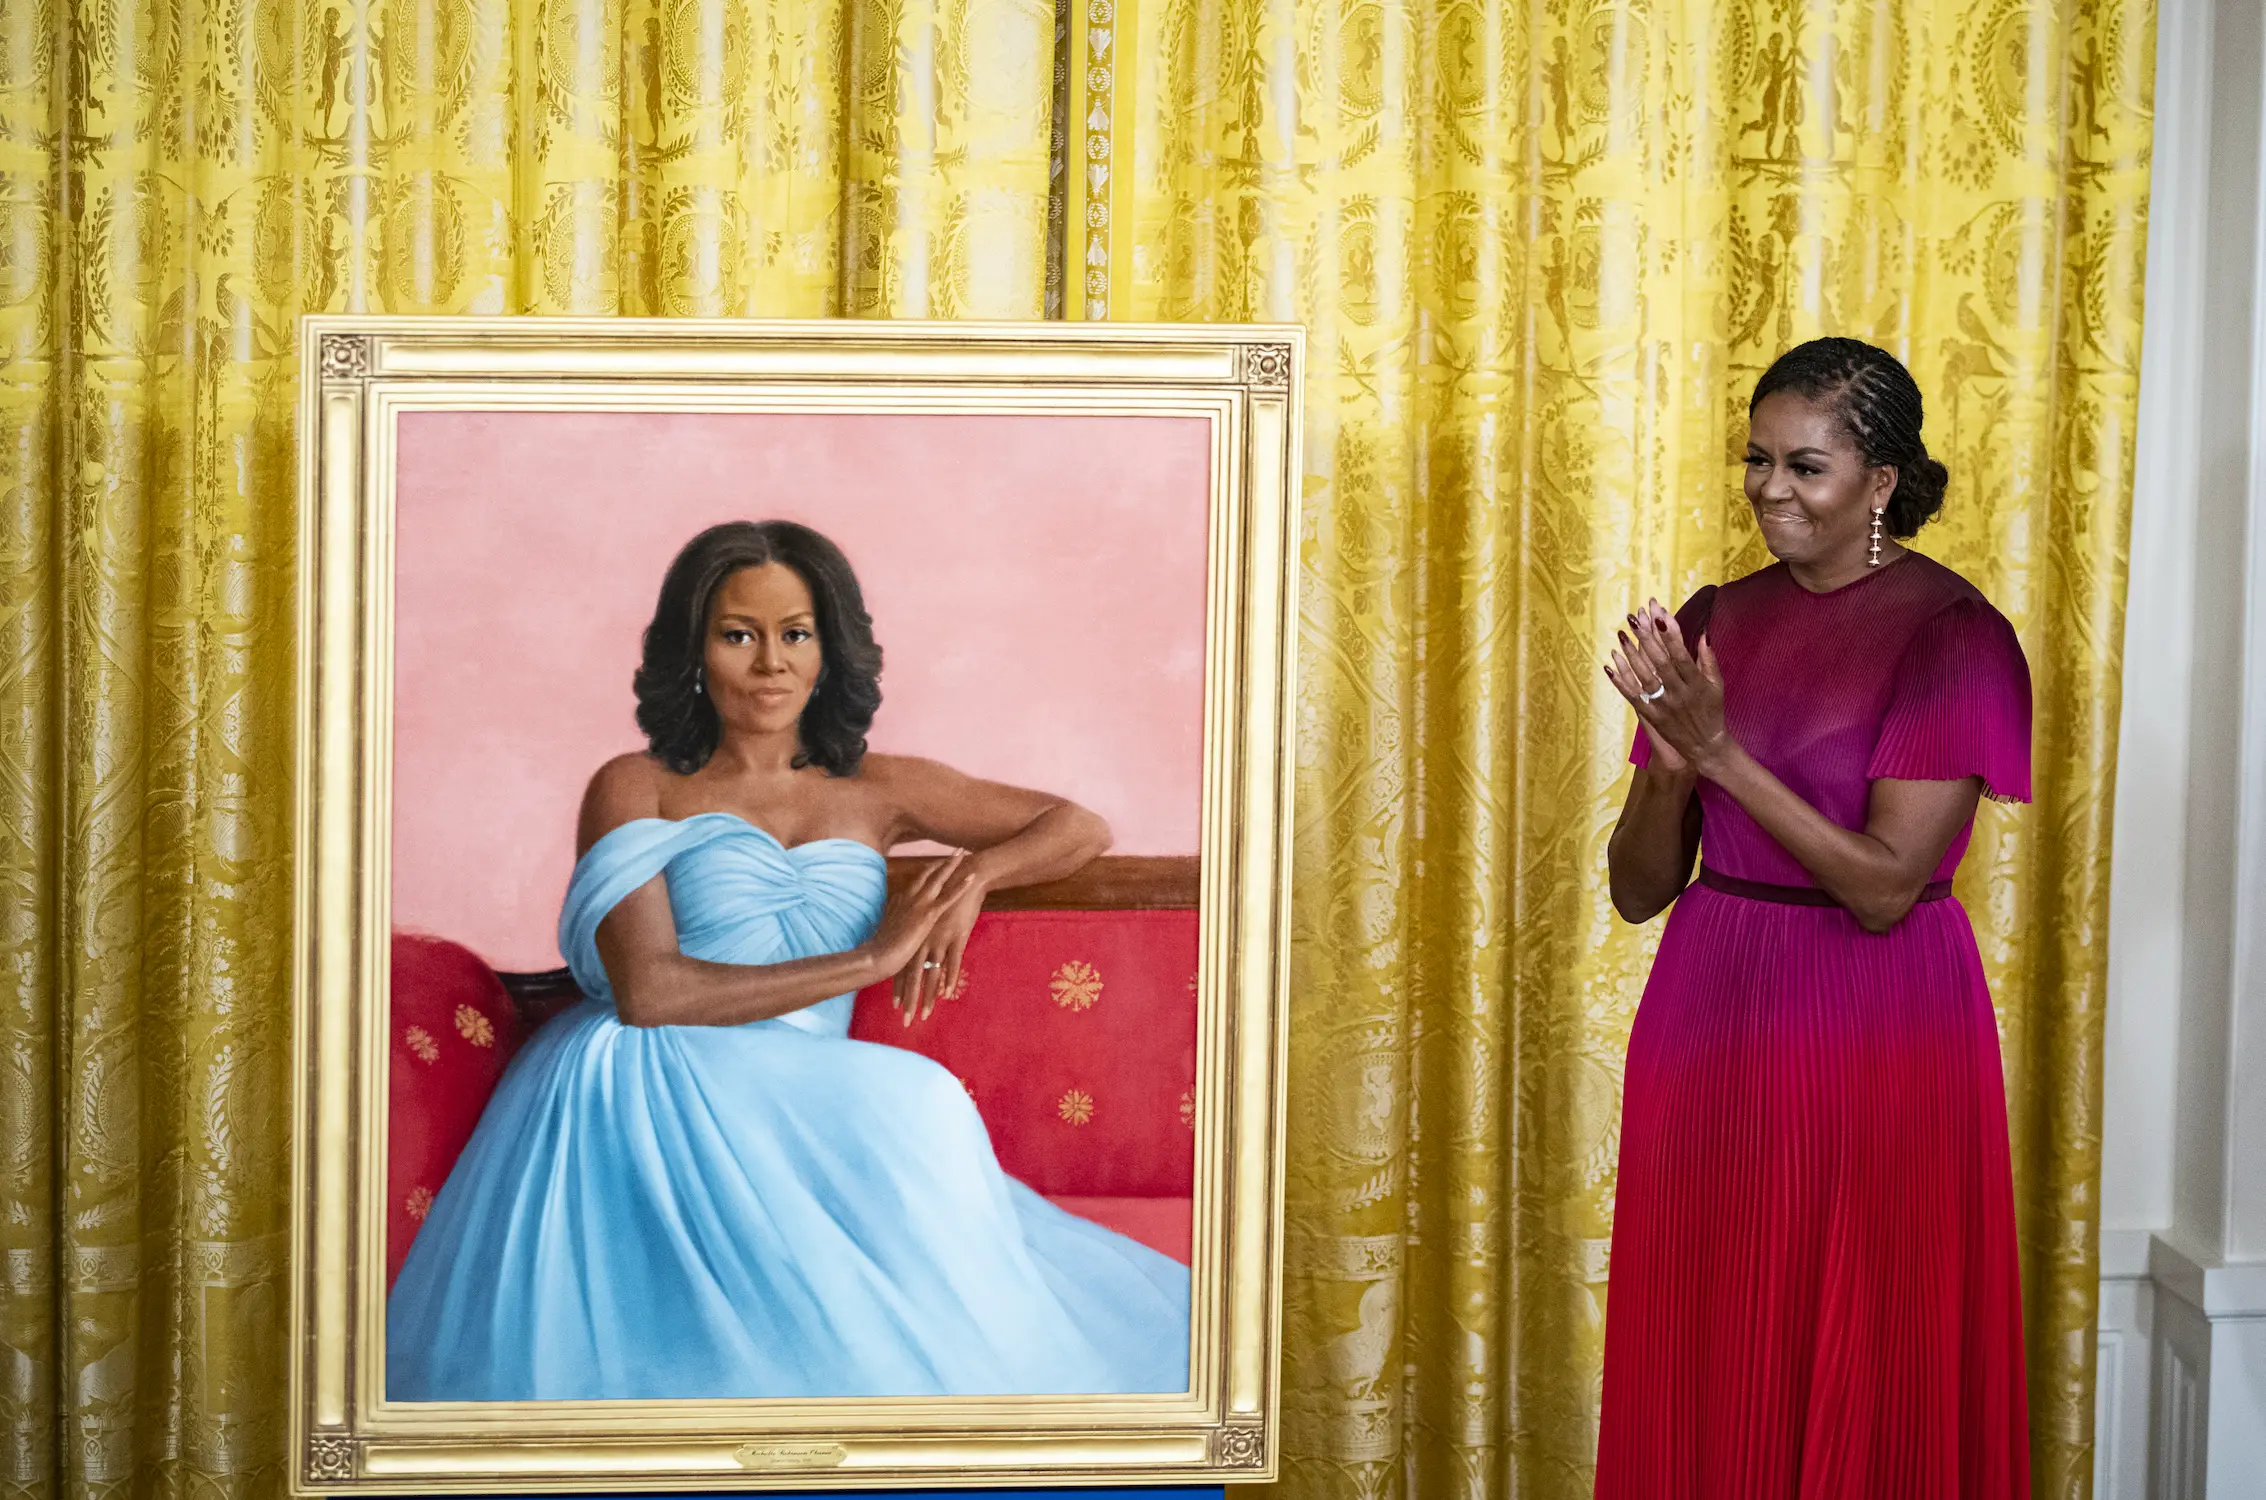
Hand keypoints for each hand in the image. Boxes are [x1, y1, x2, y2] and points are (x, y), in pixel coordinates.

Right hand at [864, 850, 971, 989]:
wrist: (878, 956)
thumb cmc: (881, 948)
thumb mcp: (888, 930)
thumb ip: (895, 921)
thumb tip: (897, 919)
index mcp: (899, 899)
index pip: (917, 881)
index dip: (929, 872)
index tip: (938, 864)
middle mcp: (908, 896)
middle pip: (927, 873)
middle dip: (942, 861)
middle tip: (955, 851)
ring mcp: (918, 904)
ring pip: (938, 879)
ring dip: (951, 864)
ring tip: (962, 852)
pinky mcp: (928, 915)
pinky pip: (948, 897)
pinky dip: (961, 886)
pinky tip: (971, 878)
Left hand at [895, 864, 986, 1024]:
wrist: (966, 876)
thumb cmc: (948, 894)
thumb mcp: (930, 912)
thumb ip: (923, 929)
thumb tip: (919, 946)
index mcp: (917, 934)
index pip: (904, 965)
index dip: (898, 986)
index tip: (894, 1005)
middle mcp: (924, 939)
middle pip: (913, 974)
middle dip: (909, 998)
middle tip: (905, 1018)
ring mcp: (939, 939)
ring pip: (931, 973)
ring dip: (928, 996)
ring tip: (925, 1014)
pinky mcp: (956, 937)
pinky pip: (952, 962)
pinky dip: (949, 979)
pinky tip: (947, 994)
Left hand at [1605, 598, 1731, 776]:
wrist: (1706, 745)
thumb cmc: (1712, 711)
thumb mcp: (1716, 684)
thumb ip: (1709, 659)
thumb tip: (1704, 633)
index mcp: (1696, 683)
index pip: (1680, 654)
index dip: (1670, 635)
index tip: (1660, 615)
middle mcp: (1679, 693)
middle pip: (1659, 662)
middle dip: (1646, 638)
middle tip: (1635, 617)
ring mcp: (1663, 705)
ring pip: (1644, 677)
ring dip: (1631, 656)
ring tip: (1621, 635)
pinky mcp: (1652, 716)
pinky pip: (1633, 697)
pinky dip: (1620, 682)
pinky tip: (1610, 666)